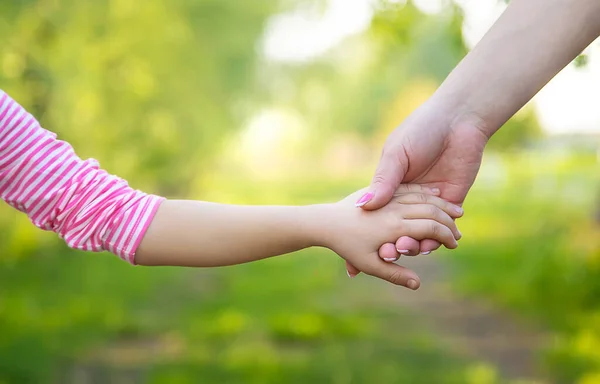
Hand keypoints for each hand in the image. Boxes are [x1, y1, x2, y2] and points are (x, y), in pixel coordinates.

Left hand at [322, 184, 461, 289]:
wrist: (324, 221)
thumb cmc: (346, 246)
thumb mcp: (370, 264)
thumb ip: (395, 274)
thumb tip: (418, 284)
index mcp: (396, 228)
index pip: (432, 229)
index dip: (447, 236)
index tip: (454, 244)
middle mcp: (395, 210)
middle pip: (432, 211)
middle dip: (449, 221)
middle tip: (459, 230)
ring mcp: (390, 197)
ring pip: (424, 196)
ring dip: (442, 204)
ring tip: (456, 210)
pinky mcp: (383, 187)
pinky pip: (409, 187)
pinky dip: (426, 191)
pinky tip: (435, 193)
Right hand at [346, 103, 487, 276]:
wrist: (459, 119)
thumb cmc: (421, 130)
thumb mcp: (396, 154)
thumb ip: (384, 181)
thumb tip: (365, 205)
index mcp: (391, 186)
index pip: (376, 216)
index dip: (366, 233)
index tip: (355, 248)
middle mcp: (409, 199)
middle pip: (396, 231)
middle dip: (389, 245)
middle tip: (386, 253)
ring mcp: (431, 204)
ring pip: (419, 234)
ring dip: (411, 246)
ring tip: (405, 249)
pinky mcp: (454, 204)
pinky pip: (442, 230)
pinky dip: (434, 241)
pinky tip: (427, 245)